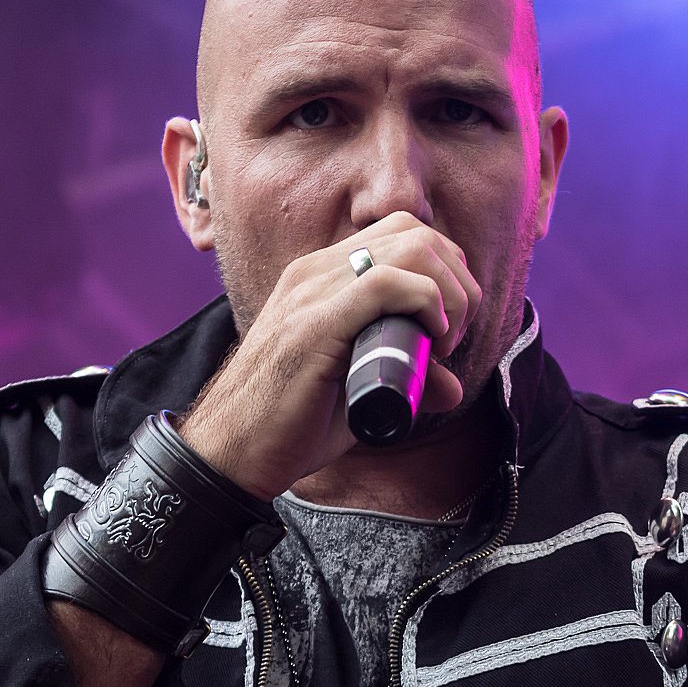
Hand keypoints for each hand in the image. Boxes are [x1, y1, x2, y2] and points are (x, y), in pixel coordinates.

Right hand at [181, 212, 481, 498]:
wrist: (231, 454)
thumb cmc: (288, 425)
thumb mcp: (358, 394)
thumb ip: (402, 379)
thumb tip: (452, 388)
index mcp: (320, 278)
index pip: (402, 235)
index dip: (445, 274)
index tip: (448, 330)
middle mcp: (315, 273)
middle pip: (415, 232)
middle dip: (456, 282)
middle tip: (451, 338)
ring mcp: (311, 293)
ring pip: (411, 247)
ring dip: (448, 294)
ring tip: (441, 343)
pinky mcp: (314, 324)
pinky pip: (386, 284)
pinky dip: (427, 305)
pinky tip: (430, 343)